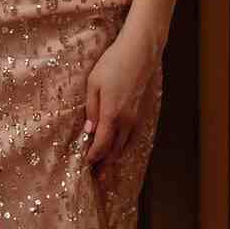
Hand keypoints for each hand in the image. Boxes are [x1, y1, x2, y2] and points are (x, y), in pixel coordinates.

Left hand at [82, 25, 159, 168]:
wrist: (140, 52)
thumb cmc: (113, 64)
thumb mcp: (93, 84)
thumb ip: (91, 109)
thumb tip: (89, 131)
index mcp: (112, 114)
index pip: (101, 144)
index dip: (93, 157)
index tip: (85, 164)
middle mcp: (127, 120)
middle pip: (115, 150)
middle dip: (104, 163)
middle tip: (97, 177)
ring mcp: (137, 117)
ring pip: (126, 145)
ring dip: (115, 157)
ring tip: (107, 167)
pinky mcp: (143, 112)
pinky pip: (134, 136)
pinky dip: (126, 146)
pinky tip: (121, 149)